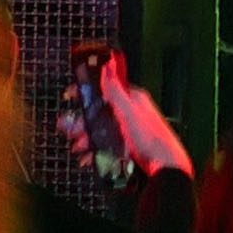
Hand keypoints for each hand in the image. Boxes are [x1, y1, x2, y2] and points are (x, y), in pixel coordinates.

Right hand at [69, 51, 192, 180]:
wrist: (166, 168)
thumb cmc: (150, 139)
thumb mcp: (129, 113)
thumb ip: (116, 91)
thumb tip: (108, 64)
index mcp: (132, 100)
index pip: (105, 89)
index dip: (86, 92)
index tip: (70, 95)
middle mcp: (130, 112)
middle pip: (100, 112)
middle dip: (82, 121)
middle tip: (67, 129)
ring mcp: (129, 130)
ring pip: (102, 130)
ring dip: (87, 138)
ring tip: (77, 148)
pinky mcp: (129, 146)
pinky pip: (107, 145)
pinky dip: (95, 150)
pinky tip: (87, 158)